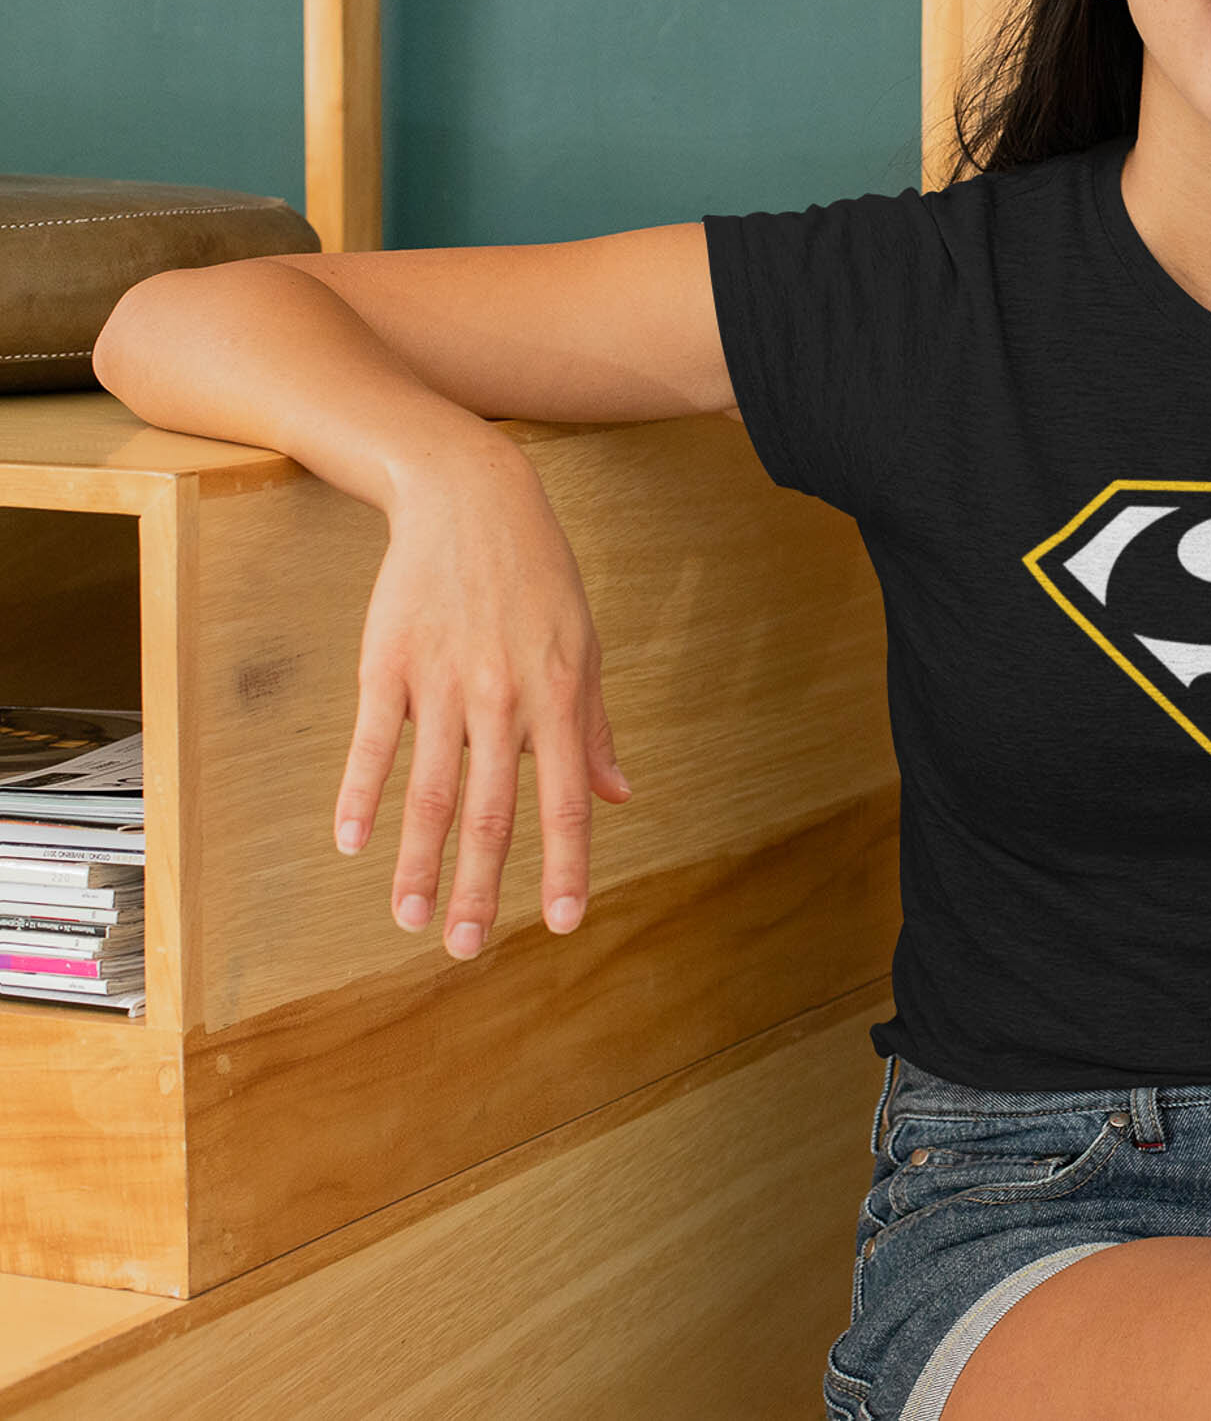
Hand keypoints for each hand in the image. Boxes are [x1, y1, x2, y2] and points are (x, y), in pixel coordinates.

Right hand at [332, 448, 633, 957]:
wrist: (469, 498)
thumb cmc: (538, 577)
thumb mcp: (585, 646)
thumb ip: (594, 728)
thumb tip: (619, 796)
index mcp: (559, 698)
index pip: (565, 802)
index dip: (565, 866)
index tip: (560, 923)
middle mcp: (503, 699)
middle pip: (490, 811)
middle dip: (478, 887)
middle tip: (463, 950)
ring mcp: (442, 682)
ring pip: (428, 791)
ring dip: (417, 863)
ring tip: (408, 919)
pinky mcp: (387, 664)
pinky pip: (372, 742)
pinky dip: (360, 796)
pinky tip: (352, 843)